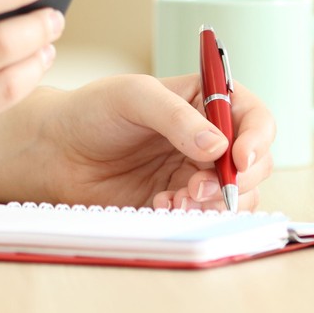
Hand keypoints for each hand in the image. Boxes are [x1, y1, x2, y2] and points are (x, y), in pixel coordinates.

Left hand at [32, 73, 275, 210]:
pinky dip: (191, 215)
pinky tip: (160, 205)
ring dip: (213, 202)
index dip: (257, 138)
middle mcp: (208, 137)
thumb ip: (176, 117)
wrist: (56, 150)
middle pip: (256, 162)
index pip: (253, 117)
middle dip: (236, 178)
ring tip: (174, 198)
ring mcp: (196, 171)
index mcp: (205, 101)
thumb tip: (218, 147)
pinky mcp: (180, 200)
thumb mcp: (133, 97)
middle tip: (198, 186)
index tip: (239, 158)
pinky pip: (205, 215)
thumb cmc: (92, 111)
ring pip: (237, 195)